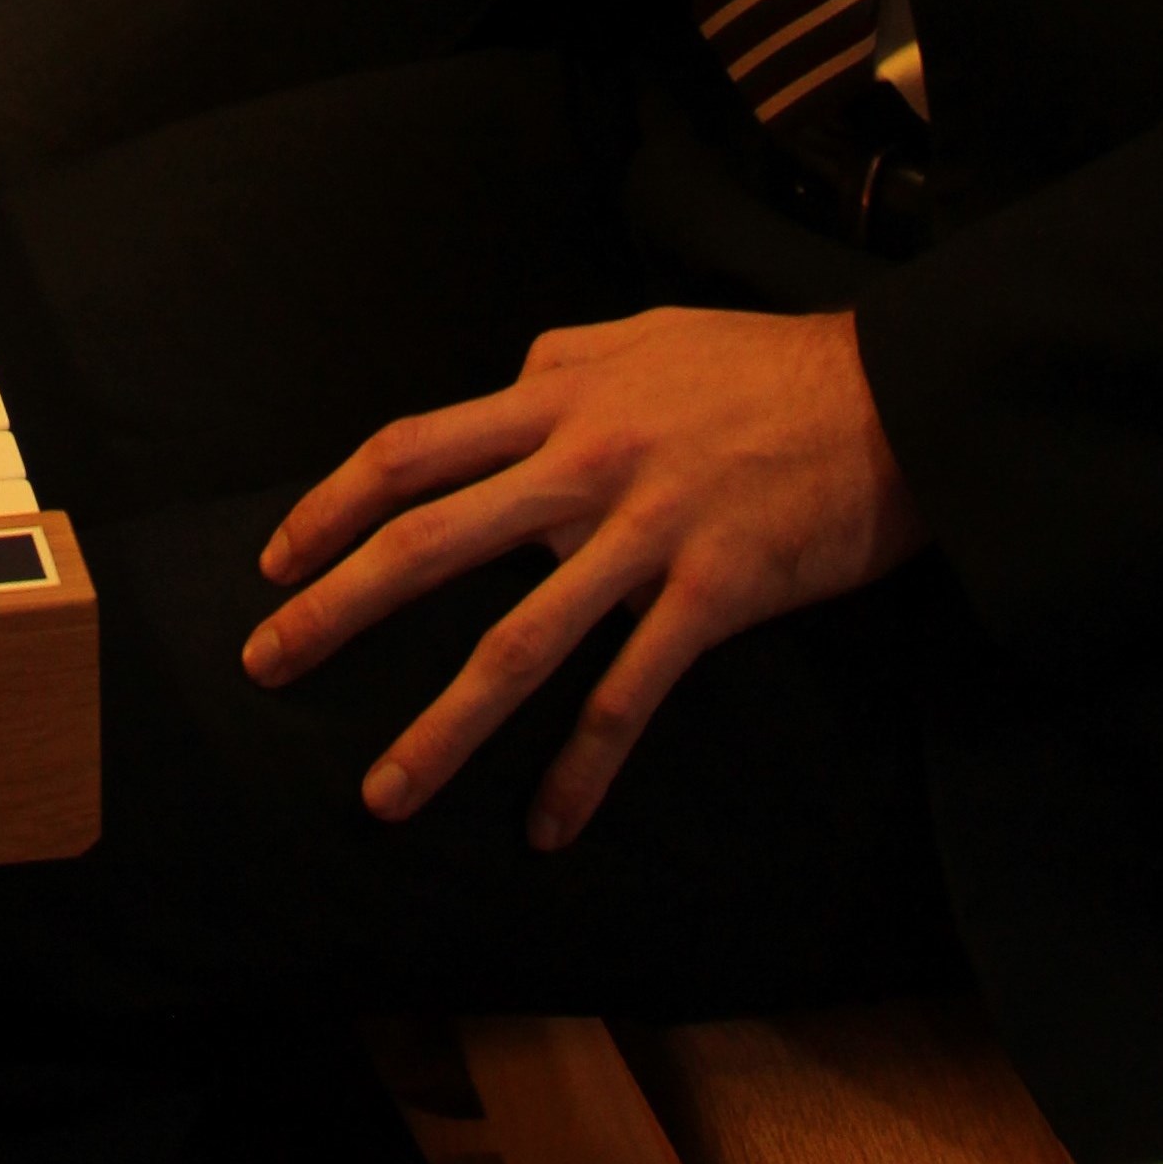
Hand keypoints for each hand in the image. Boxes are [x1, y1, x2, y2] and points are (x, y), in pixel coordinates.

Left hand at [243, 304, 921, 851]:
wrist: (895, 397)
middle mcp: (585, 462)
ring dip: (441, 727)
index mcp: (560, 396)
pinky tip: (547, 827)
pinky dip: (583, 768)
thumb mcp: (646, 336)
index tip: (278, 558)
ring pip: (517, 642)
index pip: (411, 449)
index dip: (332, 504)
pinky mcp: (713, 593)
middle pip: (430, 540)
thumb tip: (509, 386)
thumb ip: (564, 365)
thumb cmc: (766, 365)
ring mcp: (646, 532)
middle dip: (336, 607)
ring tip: (383, 795)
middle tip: (267, 664)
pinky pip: (629, 695)